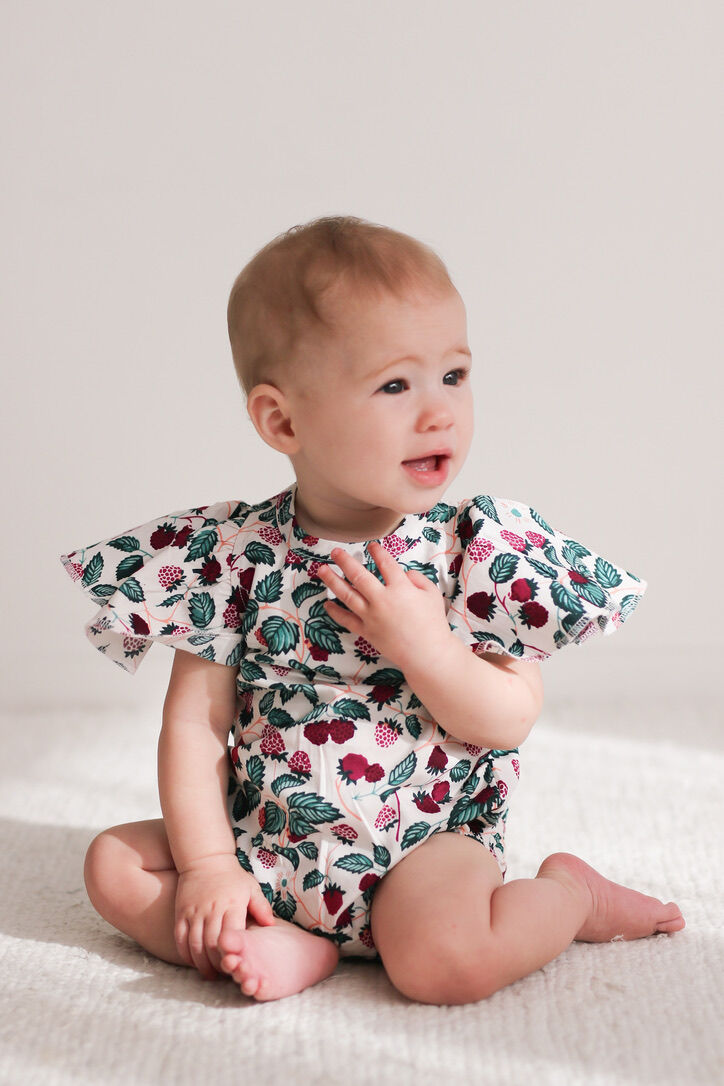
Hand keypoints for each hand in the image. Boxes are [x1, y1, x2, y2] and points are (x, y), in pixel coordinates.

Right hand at [174, 854, 274, 979]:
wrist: (205, 859)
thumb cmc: (232, 876)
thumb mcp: (251, 887)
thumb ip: (261, 907)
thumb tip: (271, 926)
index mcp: (231, 905)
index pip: (231, 937)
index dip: (232, 954)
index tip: (237, 963)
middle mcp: (211, 910)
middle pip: (211, 945)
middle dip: (217, 964)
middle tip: (223, 974)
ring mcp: (194, 912)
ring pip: (194, 945)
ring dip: (201, 964)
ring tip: (209, 973)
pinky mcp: (181, 912)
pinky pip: (180, 938)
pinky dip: (185, 954)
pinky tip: (192, 961)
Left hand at [317, 541, 452, 671]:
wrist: (426, 653)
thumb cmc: (432, 623)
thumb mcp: (432, 594)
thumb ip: (418, 579)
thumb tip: (405, 574)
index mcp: (400, 588)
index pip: (386, 563)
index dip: (377, 552)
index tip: (371, 546)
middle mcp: (382, 599)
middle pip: (359, 575)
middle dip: (345, 561)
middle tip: (335, 552)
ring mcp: (371, 616)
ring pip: (347, 595)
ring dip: (332, 581)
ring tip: (322, 570)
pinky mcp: (366, 631)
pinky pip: (346, 619)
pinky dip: (334, 611)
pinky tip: (327, 603)